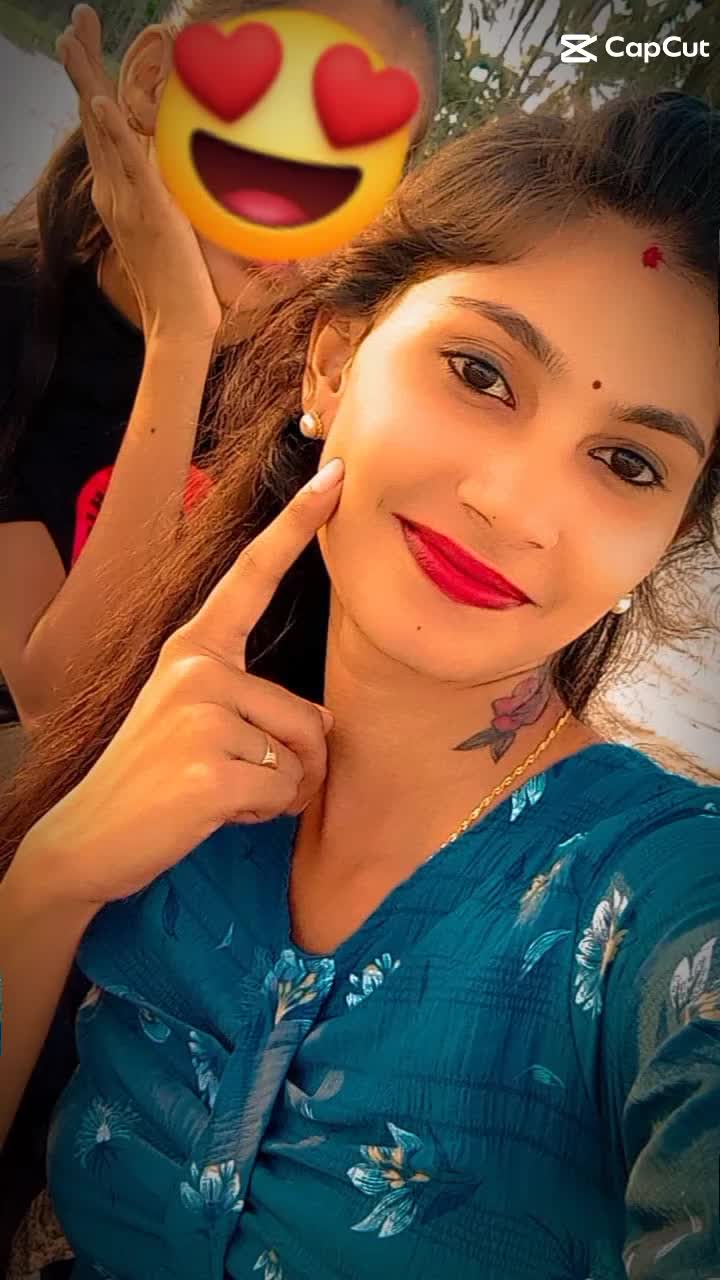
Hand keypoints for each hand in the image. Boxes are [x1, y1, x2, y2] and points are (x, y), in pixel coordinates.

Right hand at [19, 459, 344, 906]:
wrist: (88, 837)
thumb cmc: (155, 778)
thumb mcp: (198, 720)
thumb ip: (255, 703)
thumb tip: (323, 727)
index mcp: (194, 648)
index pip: (253, 577)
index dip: (297, 526)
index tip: (335, 478)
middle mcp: (196, 667)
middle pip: (310, 716)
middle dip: (296, 764)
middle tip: (236, 778)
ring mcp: (201, 715)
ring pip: (302, 757)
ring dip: (280, 792)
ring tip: (222, 793)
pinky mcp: (210, 767)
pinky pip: (284, 792)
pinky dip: (263, 814)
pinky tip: (215, 811)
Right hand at [57, 4, 221, 341]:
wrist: (179, 327)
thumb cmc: (185, 285)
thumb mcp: (179, 228)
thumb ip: (175, 196)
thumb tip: (188, 170)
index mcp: (120, 193)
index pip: (102, 127)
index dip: (92, 83)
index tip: (84, 42)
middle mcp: (115, 192)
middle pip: (91, 117)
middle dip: (82, 66)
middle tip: (73, 20)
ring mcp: (127, 202)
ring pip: (101, 131)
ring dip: (88, 80)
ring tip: (74, 40)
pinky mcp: (148, 214)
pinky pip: (127, 165)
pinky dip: (112, 130)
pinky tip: (99, 100)